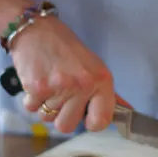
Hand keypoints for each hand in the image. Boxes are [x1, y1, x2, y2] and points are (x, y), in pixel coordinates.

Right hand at [10, 16, 117, 133]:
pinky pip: (30, 108)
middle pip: (67, 126)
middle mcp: (82, 84)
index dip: (91, 122)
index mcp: (101, 80)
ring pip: (47, 118)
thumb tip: (127, 112)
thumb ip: (105, 93)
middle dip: (60, 115)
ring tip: (49, 83)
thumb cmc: (66, 48)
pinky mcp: (37, 87)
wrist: (37, 29)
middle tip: (61, 95)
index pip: (101, 121)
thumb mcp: (93, 66)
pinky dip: (31, 97)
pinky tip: (37, 79)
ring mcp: (59, 86)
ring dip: (45, 105)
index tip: (85, 115)